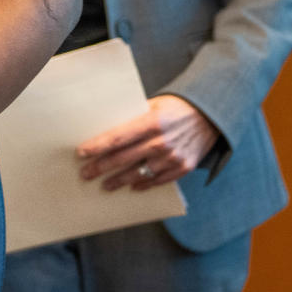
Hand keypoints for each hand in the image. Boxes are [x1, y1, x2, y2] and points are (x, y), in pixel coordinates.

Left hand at [76, 95, 219, 190]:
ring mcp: (173, 157)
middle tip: (86, 173)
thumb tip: (107, 128)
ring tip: (105, 184)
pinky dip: (143, 184)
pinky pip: (158, 180)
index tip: (81, 153)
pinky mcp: (183, 168)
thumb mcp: (153, 105)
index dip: (97, 146)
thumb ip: (133, 117)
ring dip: (119, 180)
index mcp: (151, 122)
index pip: (118, 137)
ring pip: (138, 174)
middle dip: (101, 167)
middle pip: (123, 158)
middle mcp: (161, 142)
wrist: (210, 115)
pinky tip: (131, 186)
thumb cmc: (176, 107)